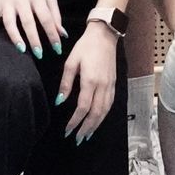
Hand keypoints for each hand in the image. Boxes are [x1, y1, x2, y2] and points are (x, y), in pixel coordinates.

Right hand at [0, 0, 61, 56]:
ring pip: (10, 21)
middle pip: (28, 21)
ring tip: (21, 49)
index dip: (52, 33)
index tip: (57, 48)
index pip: (46, 17)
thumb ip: (55, 14)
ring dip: (15, 36)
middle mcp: (22, 1)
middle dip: (34, 38)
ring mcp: (8, 4)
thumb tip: (62, 34)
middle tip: (40, 54)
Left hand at [56, 22, 117, 142]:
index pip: (83, 107)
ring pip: (105, 110)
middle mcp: (103, 85)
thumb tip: (60, 101)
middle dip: (86, 128)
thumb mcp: (71, 62)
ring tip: (87, 134)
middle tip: (77, 139)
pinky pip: (110, 104)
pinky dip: (103, 115)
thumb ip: (66, 83)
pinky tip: (97, 120)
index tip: (67, 130)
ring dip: (96, 124)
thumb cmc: (85, 47)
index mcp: (90, 80)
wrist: (105, 35)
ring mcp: (110, 85)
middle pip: (96, 113)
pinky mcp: (114, 83)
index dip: (75, 121)